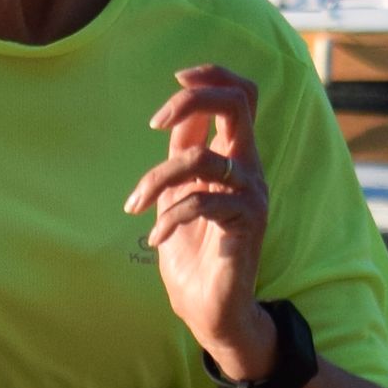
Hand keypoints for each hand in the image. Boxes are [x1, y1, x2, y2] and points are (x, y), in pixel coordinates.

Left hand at [126, 62, 274, 384]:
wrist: (209, 311)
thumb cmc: (192, 254)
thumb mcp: (179, 195)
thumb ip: (183, 156)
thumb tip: (178, 115)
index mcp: (236, 157)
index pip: (240, 95)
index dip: (212, 76)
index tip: (176, 78)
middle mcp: (250, 169)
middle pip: (238, 104)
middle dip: (192, 99)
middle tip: (155, 123)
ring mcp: (252, 194)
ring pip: (202, 157)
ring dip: (157, 178)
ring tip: (135, 207)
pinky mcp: (248, 223)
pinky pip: (201, 201)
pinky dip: (169, 217)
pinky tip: (155, 238)